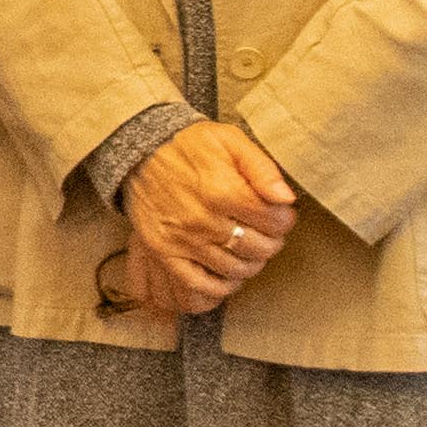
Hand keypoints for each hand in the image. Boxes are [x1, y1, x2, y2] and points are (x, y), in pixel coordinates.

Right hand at [124, 119, 301, 314]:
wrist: (141, 153)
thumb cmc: (189, 145)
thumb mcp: (230, 140)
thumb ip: (261, 168)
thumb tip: (286, 198)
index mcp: (222, 190)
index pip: (275, 222)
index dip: (284, 218)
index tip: (278, 212)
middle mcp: (203, 220)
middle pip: (260, 248)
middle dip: (272, 240)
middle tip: (266, 230)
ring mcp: (182, 240)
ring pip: (235, 269)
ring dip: (251, 262)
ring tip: (249, 246)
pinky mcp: (165, 253)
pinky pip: (200, 284)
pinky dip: (221, 286)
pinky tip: (229, 273)